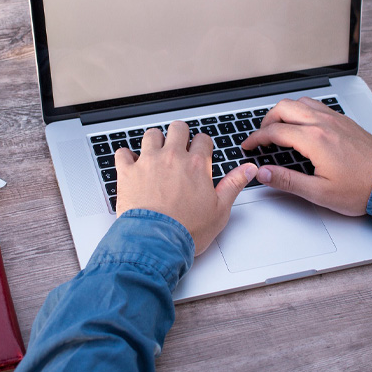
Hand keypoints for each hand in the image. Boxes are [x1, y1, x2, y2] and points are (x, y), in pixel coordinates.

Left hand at [114, 121, 257, 254]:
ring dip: (155, 141)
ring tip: (156, 152)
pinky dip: (126, 156)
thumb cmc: (187, 230)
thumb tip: (248, 170)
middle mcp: (172, 158)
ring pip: (151, 135)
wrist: (156, 242)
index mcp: (196, 164)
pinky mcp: (128, 173)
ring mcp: (148, 162)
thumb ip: (234, 184)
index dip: (202, 145)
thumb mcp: (220, 209)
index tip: (200, 153)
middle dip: (180, 134)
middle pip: (177, 128)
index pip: (203, 140)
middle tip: (179, 146)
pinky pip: (122, 153)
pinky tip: (131, 163)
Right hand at [242, 97, 371, 215]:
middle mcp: (324, 124)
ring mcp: (335, 119)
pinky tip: (302, 126)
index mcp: (314, 140)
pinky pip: (316, 106)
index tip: (249, 145)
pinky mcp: (344, 121)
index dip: (256, 138)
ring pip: (300, 103)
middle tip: (261, 137)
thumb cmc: (361, 189)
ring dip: (284, 112)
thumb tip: (264, 173)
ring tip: (279, 129)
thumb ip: (287, 181)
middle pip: (284, 108)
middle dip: (267, 121)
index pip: (274, 131)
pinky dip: (301, 111)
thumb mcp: (319, 192)